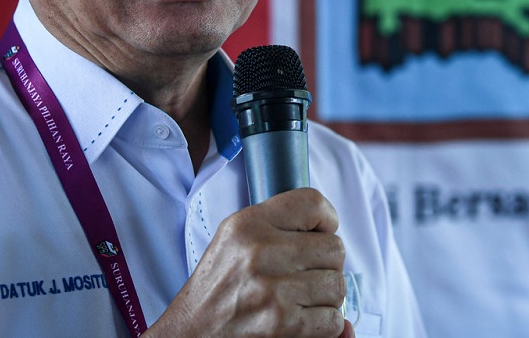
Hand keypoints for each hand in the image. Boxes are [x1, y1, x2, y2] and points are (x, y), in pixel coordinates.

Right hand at [146, 188, 349, 336]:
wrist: (190, 334)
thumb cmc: (218, 289)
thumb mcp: (235, 239)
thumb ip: (280, 226)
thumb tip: (333, 229)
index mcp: (249, 224)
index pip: (312, 203)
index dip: (326, 219)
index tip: (320, 234)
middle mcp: (260, 252)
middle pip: (334, 248)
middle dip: (327, 264)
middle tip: (305, 275)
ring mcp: (273, 290)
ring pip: (338, 285)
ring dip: (326, 296)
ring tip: (300, 298)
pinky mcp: (283, 324)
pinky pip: (333, 319)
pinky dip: (325, 324)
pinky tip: (301, 320)